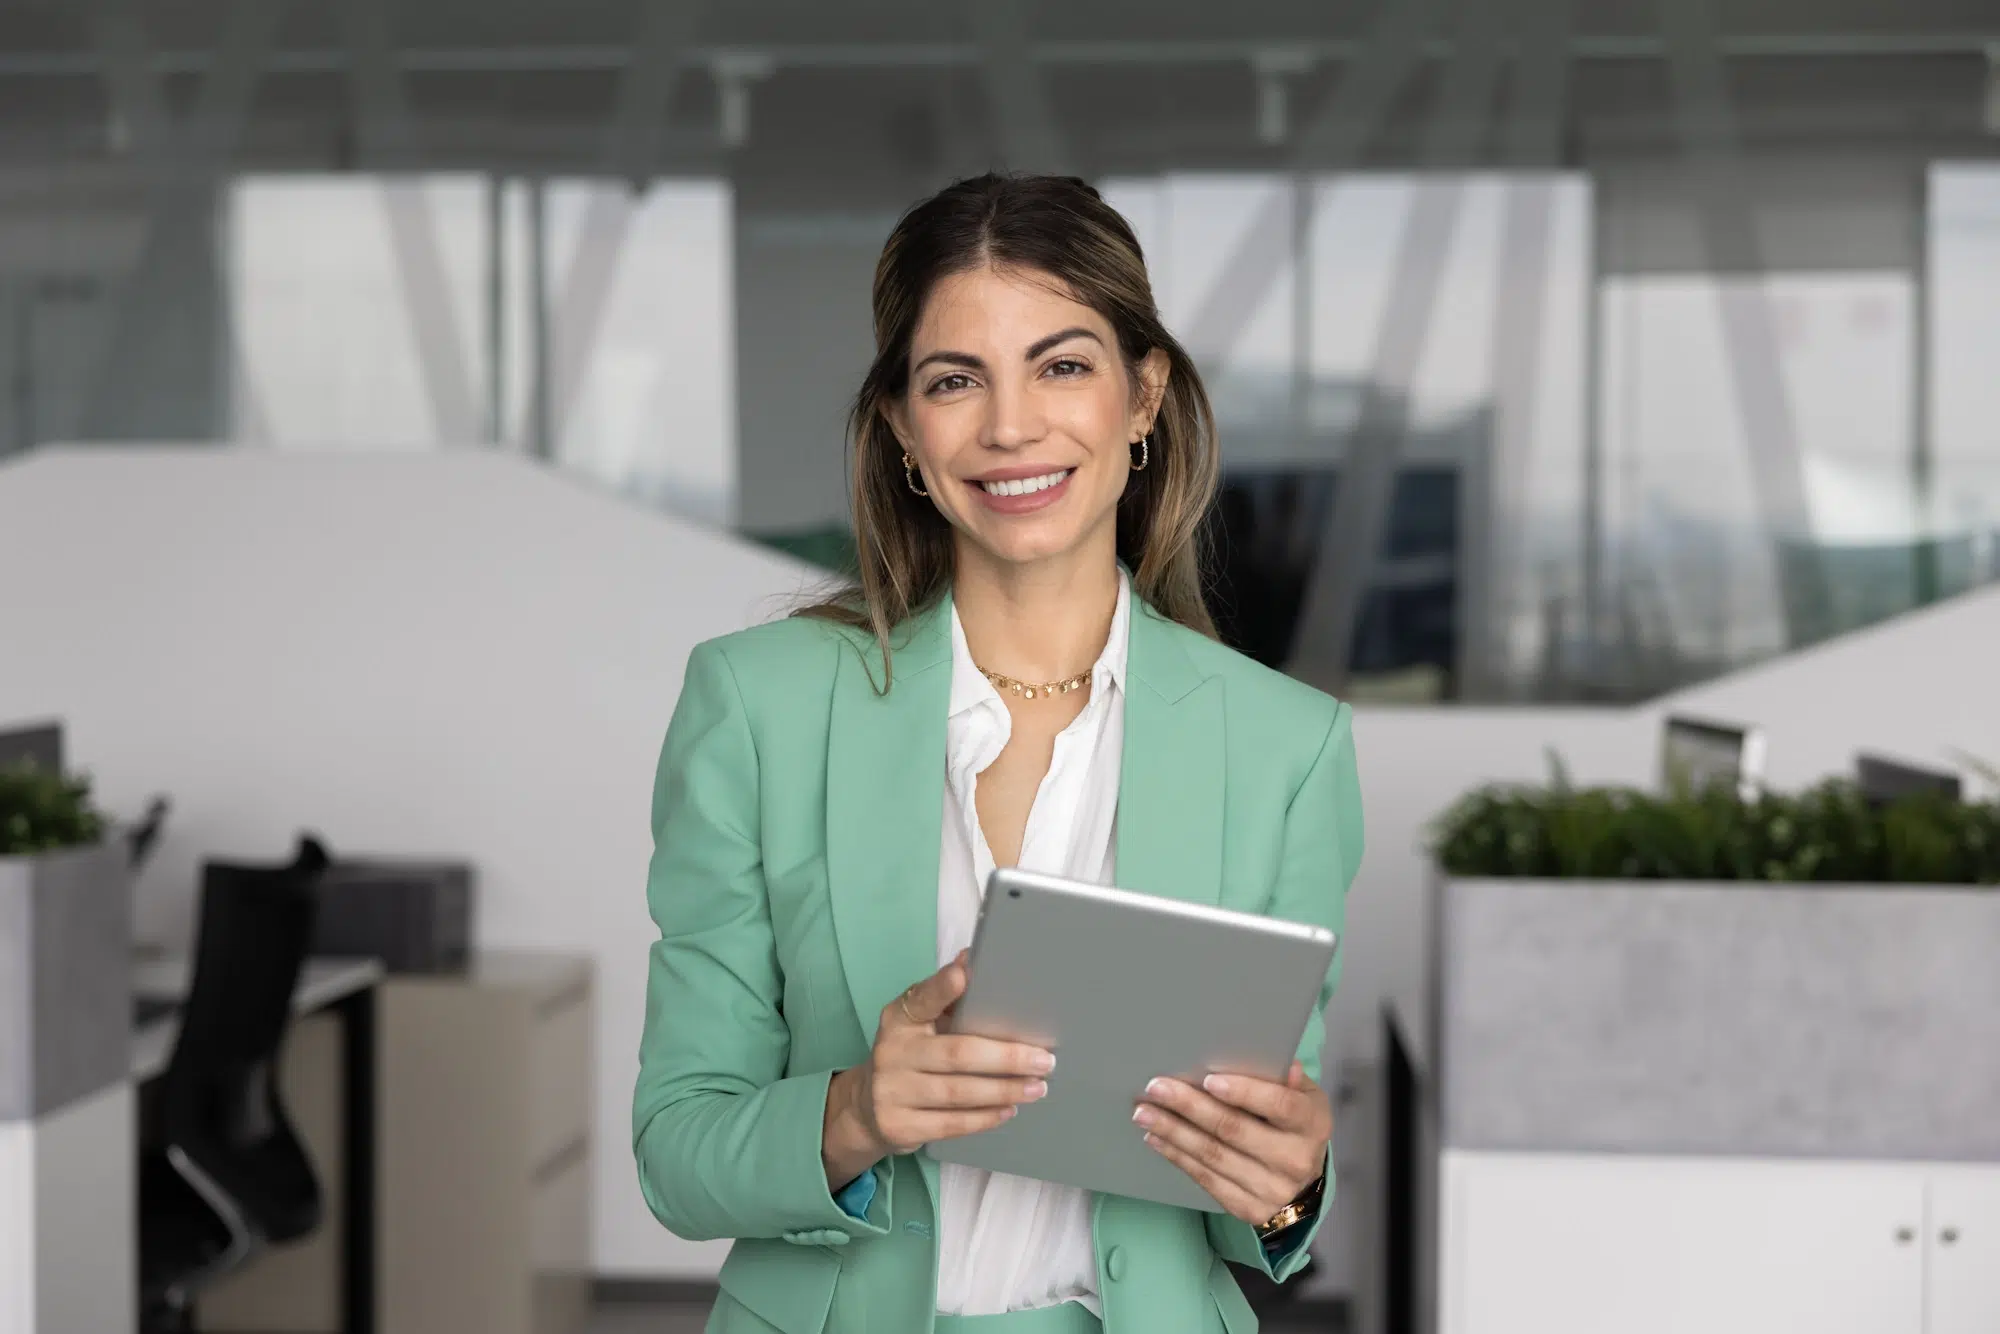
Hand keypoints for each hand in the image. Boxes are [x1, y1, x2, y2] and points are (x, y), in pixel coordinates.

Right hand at [821, 950, 1053, 1189]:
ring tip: (1036, 1087)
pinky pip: (951, 1123)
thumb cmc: (909, 1055)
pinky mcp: (899, 1125)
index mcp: (900, 1018)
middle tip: (1044, 1060)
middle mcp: (892, 1052)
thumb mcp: (917, 1023)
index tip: (964, 973)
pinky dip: (985, 1117)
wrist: (867, 1108)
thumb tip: (971, 958)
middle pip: (957, 1053)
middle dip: (1007, 1058)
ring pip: (958, 1092)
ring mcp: (891, 1091)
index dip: (942, 987)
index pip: (922, 999)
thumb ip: (944, 996)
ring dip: (1004, 1090)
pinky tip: (1008, 1109)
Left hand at [1133, 1060, 1331, 1227]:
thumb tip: (1283, 1064)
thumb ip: (1286, 1080)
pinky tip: (1157, 1138)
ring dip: (1173, 1132)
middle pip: (1235, 1130)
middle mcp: (1295, 1160)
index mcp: (1311, 1124)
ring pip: (1214, 1156)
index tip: (1208, 1079)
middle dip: (1191, 1107)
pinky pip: (1206, 1180)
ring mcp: (1271, 1189)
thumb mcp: (1303, 1097)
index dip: (1244, 1092)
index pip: (1280, 1106)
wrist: (1303, 1182)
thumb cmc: (1294, 1124)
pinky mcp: (1249, 1209)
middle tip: (1156, 1087)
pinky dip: (1178, 1156)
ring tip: (1144, 1112)